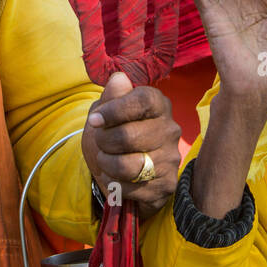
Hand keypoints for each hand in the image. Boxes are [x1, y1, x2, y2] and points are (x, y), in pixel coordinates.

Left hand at [81, 72, 180, 219]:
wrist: (119, 172)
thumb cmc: (112, 136)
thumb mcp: (105, 113)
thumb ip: (111, 96)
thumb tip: (119, 79)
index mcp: (158, 105)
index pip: (142, 101)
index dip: (115, 110)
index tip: (95, 120)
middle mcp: (170, 130)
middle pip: (129, 135)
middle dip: (104, 142)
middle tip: (101, 143)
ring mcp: (171, 158)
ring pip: (129, 165)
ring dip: (107, 164)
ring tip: (106, 161)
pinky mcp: (167, 184)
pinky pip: (131, 187)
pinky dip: (114, 184)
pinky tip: (116, 178)